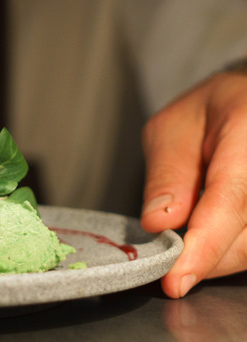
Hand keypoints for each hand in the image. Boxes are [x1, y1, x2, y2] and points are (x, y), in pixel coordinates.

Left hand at [141, 69, 246, 297]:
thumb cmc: (211, 112)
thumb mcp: (172, 129)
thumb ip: (167, 174)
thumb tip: (158, 222)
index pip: (232, 200)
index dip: (204, 245)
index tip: (175, 279)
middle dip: (203, 259)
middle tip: (166, 265)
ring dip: (217, 259)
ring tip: (184, 247)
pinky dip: (229, 252)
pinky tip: (206, 244)